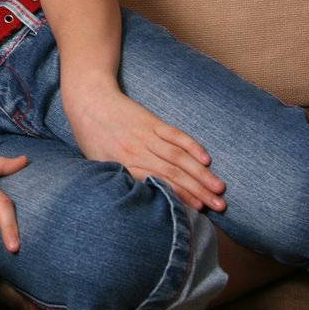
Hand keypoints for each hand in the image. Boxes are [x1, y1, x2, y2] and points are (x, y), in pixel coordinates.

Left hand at [63, 81, 225, 211]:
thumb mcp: (97, 162)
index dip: (180, 197)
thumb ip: (118, 179)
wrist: (88, 99)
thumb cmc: (91, 135)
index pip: (157, 184)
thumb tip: (137, 199)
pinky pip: (175, 135)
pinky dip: (191, 145)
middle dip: (199, 191)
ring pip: (178, 157)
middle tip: (220, 206)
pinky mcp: (152, 121)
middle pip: (173, 174)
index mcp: (124, 165)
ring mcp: (147, 136)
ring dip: (201, 173)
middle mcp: (138, 152)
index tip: (199, 210)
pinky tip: (206, 158)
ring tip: (219, 187)